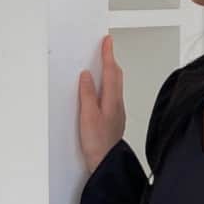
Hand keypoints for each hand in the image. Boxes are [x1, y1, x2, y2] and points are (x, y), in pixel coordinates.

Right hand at [78, 34, 126, 173]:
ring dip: (111, 72)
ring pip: (116, 86)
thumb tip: (86, 76)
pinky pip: (113, 96)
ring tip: (105, 63)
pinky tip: (104, 89)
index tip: (107, 41)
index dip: (108, 54)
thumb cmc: (98, 144)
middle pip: (116, 76)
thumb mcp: (88, 116)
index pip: (110, 71)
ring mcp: (117, 112)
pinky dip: (109, 86)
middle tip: (107, 48)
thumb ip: (87, 94)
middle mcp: (117, 105)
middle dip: (111, 60)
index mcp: (111, 100)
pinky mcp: (114, 120)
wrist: (106, 163)